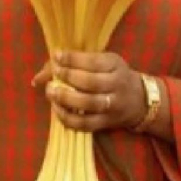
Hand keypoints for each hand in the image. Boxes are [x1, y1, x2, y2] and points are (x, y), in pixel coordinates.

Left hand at [32, 51, 146, 132]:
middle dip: (68, 77)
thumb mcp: (103, 62)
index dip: (73, 59)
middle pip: (91, 82)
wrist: (140, 100)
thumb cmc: (114, 75)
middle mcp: (116, 84)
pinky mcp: (107, 123)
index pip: (93, 61)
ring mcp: (112, 105)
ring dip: (66, 98)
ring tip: (50, 92)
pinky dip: (68, 118)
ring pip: (88, 103)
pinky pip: (85, 124)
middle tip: (52, 75)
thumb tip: (40, 75)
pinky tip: (57, 110)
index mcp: (114, 64)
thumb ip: (75, 63)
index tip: (56, 56)